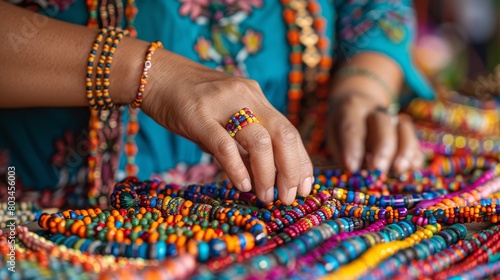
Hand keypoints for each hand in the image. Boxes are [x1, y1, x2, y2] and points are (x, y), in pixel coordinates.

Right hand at [141, 52, 312, 204]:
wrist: (158, 76)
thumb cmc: (192, 102)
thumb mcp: (226, 118)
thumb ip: (244, 142)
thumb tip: (265, 176)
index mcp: (256, 98)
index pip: (289, 131)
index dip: (301, 162)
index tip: (305, 188)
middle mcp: (246, 96)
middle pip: (283, 134)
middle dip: (292, 171)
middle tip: (288, 197)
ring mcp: (223, 104)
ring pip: (259, 141)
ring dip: (268, 174)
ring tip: (266, 197)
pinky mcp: (198, 116)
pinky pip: (224, 145)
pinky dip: (237, 168)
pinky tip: (242, 186)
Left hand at [327, 92, 423, 173]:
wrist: (359, 107)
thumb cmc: (342, 127)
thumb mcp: (334, 136)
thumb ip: (343, 151)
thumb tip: (357, 169)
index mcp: (351, 108)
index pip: (352, 127)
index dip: (353, 147)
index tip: (352, 168)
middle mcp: (375, 110)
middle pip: (383, 124)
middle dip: (382, 148)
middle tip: (377, 168)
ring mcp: (394, 118)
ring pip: (405, 128)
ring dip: (404, 150)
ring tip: (399, 169)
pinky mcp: (407, 132)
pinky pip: (415, 141)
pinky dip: (415, 155)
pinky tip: (412, 167)